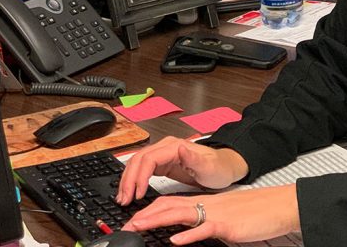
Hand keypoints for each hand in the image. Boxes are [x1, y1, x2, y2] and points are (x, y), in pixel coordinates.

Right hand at [115, 137, 247, 204]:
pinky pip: (142, 170)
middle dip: (128, 180)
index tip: (137, 194)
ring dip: (127, 180)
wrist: (223, 167)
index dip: (139, 176)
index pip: (148, 159)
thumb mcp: (208, 166)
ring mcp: (162, 155)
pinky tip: (131, 192)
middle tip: (124, 199)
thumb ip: (193, 158)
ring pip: (137, 164)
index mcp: (174, 147)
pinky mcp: (162, 163)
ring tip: (123, 198)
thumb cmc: (217, 167)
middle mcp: (166, 148)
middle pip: (138, 160)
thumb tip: (179, 148)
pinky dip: (133, 180)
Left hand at [122, 185, 299, 244]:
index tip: (134, 220)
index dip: (150, 210)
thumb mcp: (228, 216)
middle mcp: (208, 205)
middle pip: (169, 205)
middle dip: (145, 215)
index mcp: (207, 202)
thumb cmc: (258, 213)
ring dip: (156, 220)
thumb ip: (208, 221)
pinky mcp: (228, 225)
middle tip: (126, 226)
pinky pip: (204, 229)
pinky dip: (188, 235)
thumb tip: (189, 232)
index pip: (172, 202)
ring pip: (180, 214)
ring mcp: (217, 214)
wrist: (281, 206)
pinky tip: (175, 241)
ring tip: (138, 227)